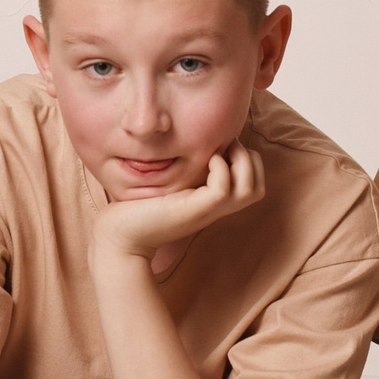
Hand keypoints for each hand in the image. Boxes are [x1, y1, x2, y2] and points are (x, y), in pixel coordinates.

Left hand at [91, 143, 266, 264]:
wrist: (120, 236)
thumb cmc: (138, 209)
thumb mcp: (170, 184)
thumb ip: (185, 171)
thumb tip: (190, 142)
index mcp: (212, 203)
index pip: (254, 184)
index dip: (248, 161)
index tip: (222, 147)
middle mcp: (215, 208)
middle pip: (258, 187)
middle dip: (250, 159)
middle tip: (224, 146)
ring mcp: (207, 210)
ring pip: (251, 189)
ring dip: (241, 162)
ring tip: (216, 152)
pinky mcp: (193, 210)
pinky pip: (223, 189)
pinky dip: (220, 169)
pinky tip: (204, 161)